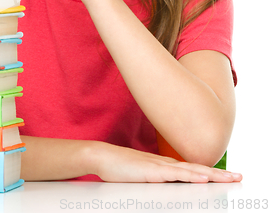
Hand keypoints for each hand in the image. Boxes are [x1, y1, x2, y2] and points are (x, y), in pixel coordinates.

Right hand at [89, 142, 242, 182]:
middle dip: (219, 174)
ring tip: (229, 178)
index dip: (211, 172)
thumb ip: (155, 178)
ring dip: (212, 175)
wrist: (102, 156)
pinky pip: (175, 174)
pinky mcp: (152, 171)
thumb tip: (165, 184)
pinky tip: (202, 178)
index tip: (227, 176)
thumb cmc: (119, 167)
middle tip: (239, 177)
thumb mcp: (141, 174)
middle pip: (198, 169)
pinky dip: (191, 176)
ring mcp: (160, 166)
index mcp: (164, 165)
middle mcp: (166, 164)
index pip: (193, 169)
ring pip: (191, 171)